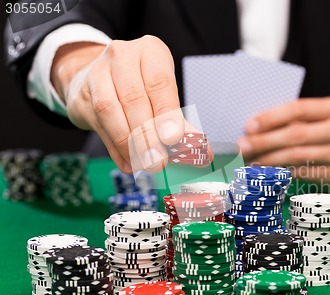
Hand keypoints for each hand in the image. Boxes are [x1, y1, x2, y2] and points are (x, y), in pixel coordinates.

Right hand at [51, 35, 188, 172]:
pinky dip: (116, 149)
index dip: (166, 112)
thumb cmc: (140, 85)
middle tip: (158, 161)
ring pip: (111, 111)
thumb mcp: (163, 94)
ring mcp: (97, 73)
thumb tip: (201, 151)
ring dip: (129, 143)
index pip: (159, 82)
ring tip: (144, 164)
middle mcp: (122, 56)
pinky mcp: (82, 95)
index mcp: (150, 51)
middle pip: (134, 98)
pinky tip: (129, 163)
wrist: (97, 77)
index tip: (173, 138)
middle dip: (147, 135)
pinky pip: (99, 125)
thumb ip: (180, 121)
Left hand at [238, 97, 329, 182]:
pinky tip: (266, 171)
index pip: (298, 109)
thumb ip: (293, 118)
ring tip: (250, 160)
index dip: (271, 118)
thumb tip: (253, 129)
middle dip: (265, 141)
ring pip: (296, 155)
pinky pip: (302, 172)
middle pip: (296, 134)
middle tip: (243, 146)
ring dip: (269, 159)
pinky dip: (282, 171)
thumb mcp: (317, 117)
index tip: (249, 126)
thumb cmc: (326, 131)